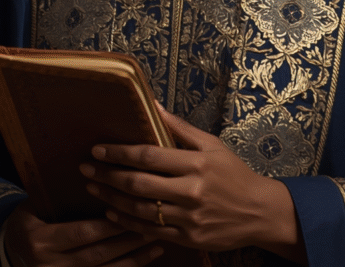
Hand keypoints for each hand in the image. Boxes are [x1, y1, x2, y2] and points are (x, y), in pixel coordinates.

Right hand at [3, 200, 163, 266]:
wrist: (10, 253)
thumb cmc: (26, 221)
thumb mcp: (33, 206)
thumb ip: (57, 195)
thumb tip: (93, 171)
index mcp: (40, 241)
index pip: (80, 233)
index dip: (107, 225)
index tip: (131, 211)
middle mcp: (50, 266)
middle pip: (96, 255)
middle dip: (126, 241)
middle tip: (152, 224)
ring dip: (133, 259)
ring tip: (156, 243)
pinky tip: (144, 261)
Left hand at [79, 108, 304, 261]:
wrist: (259, 212)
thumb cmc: (233, 173)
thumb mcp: (212, 144)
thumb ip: (181, 128)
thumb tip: (154, 106)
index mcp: (196, 163)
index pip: (148, 156)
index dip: (119, 153)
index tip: (98, 149)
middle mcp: (191, 191)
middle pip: (139, 184)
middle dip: (108, 175)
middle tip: (86, 169)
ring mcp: (188, 218)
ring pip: (140, 209)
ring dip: (112, 199)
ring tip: (93, 189)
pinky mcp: (188, 238)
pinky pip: (151, 231)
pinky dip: (128, 222)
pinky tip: (113, 213)